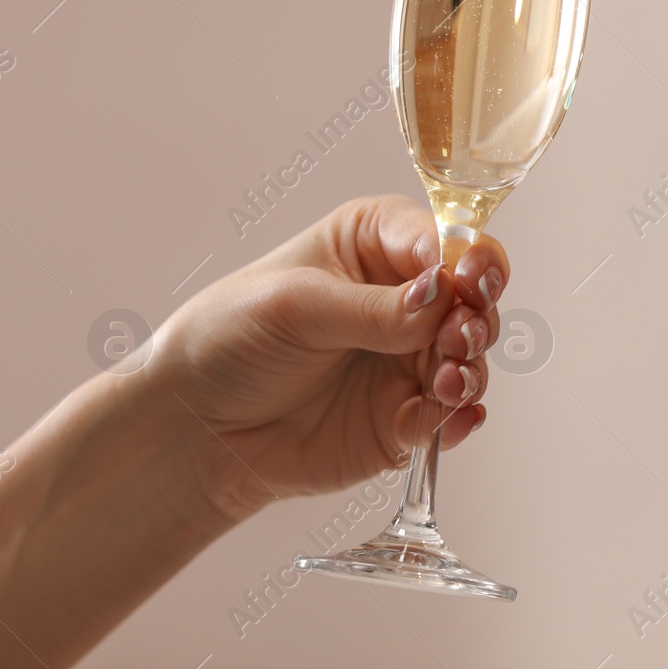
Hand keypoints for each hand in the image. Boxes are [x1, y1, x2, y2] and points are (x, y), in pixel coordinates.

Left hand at [149, 194, 508, 519]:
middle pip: (473, 299)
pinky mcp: (404, 414)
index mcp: (376, 243)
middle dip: (477, 318)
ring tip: (448, 384)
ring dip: (472, 369)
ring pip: (471, 358)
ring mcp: (408, 358)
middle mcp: (403, 297)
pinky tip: (452, 418)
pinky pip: (450, 415)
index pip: (445, 241)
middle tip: (458, 339)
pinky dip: (459, 418)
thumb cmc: (228, 339)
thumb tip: (441, 296)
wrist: (191, 427)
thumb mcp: (295, 307)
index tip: (473, 282)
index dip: (471, 259)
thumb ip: (373, 309)